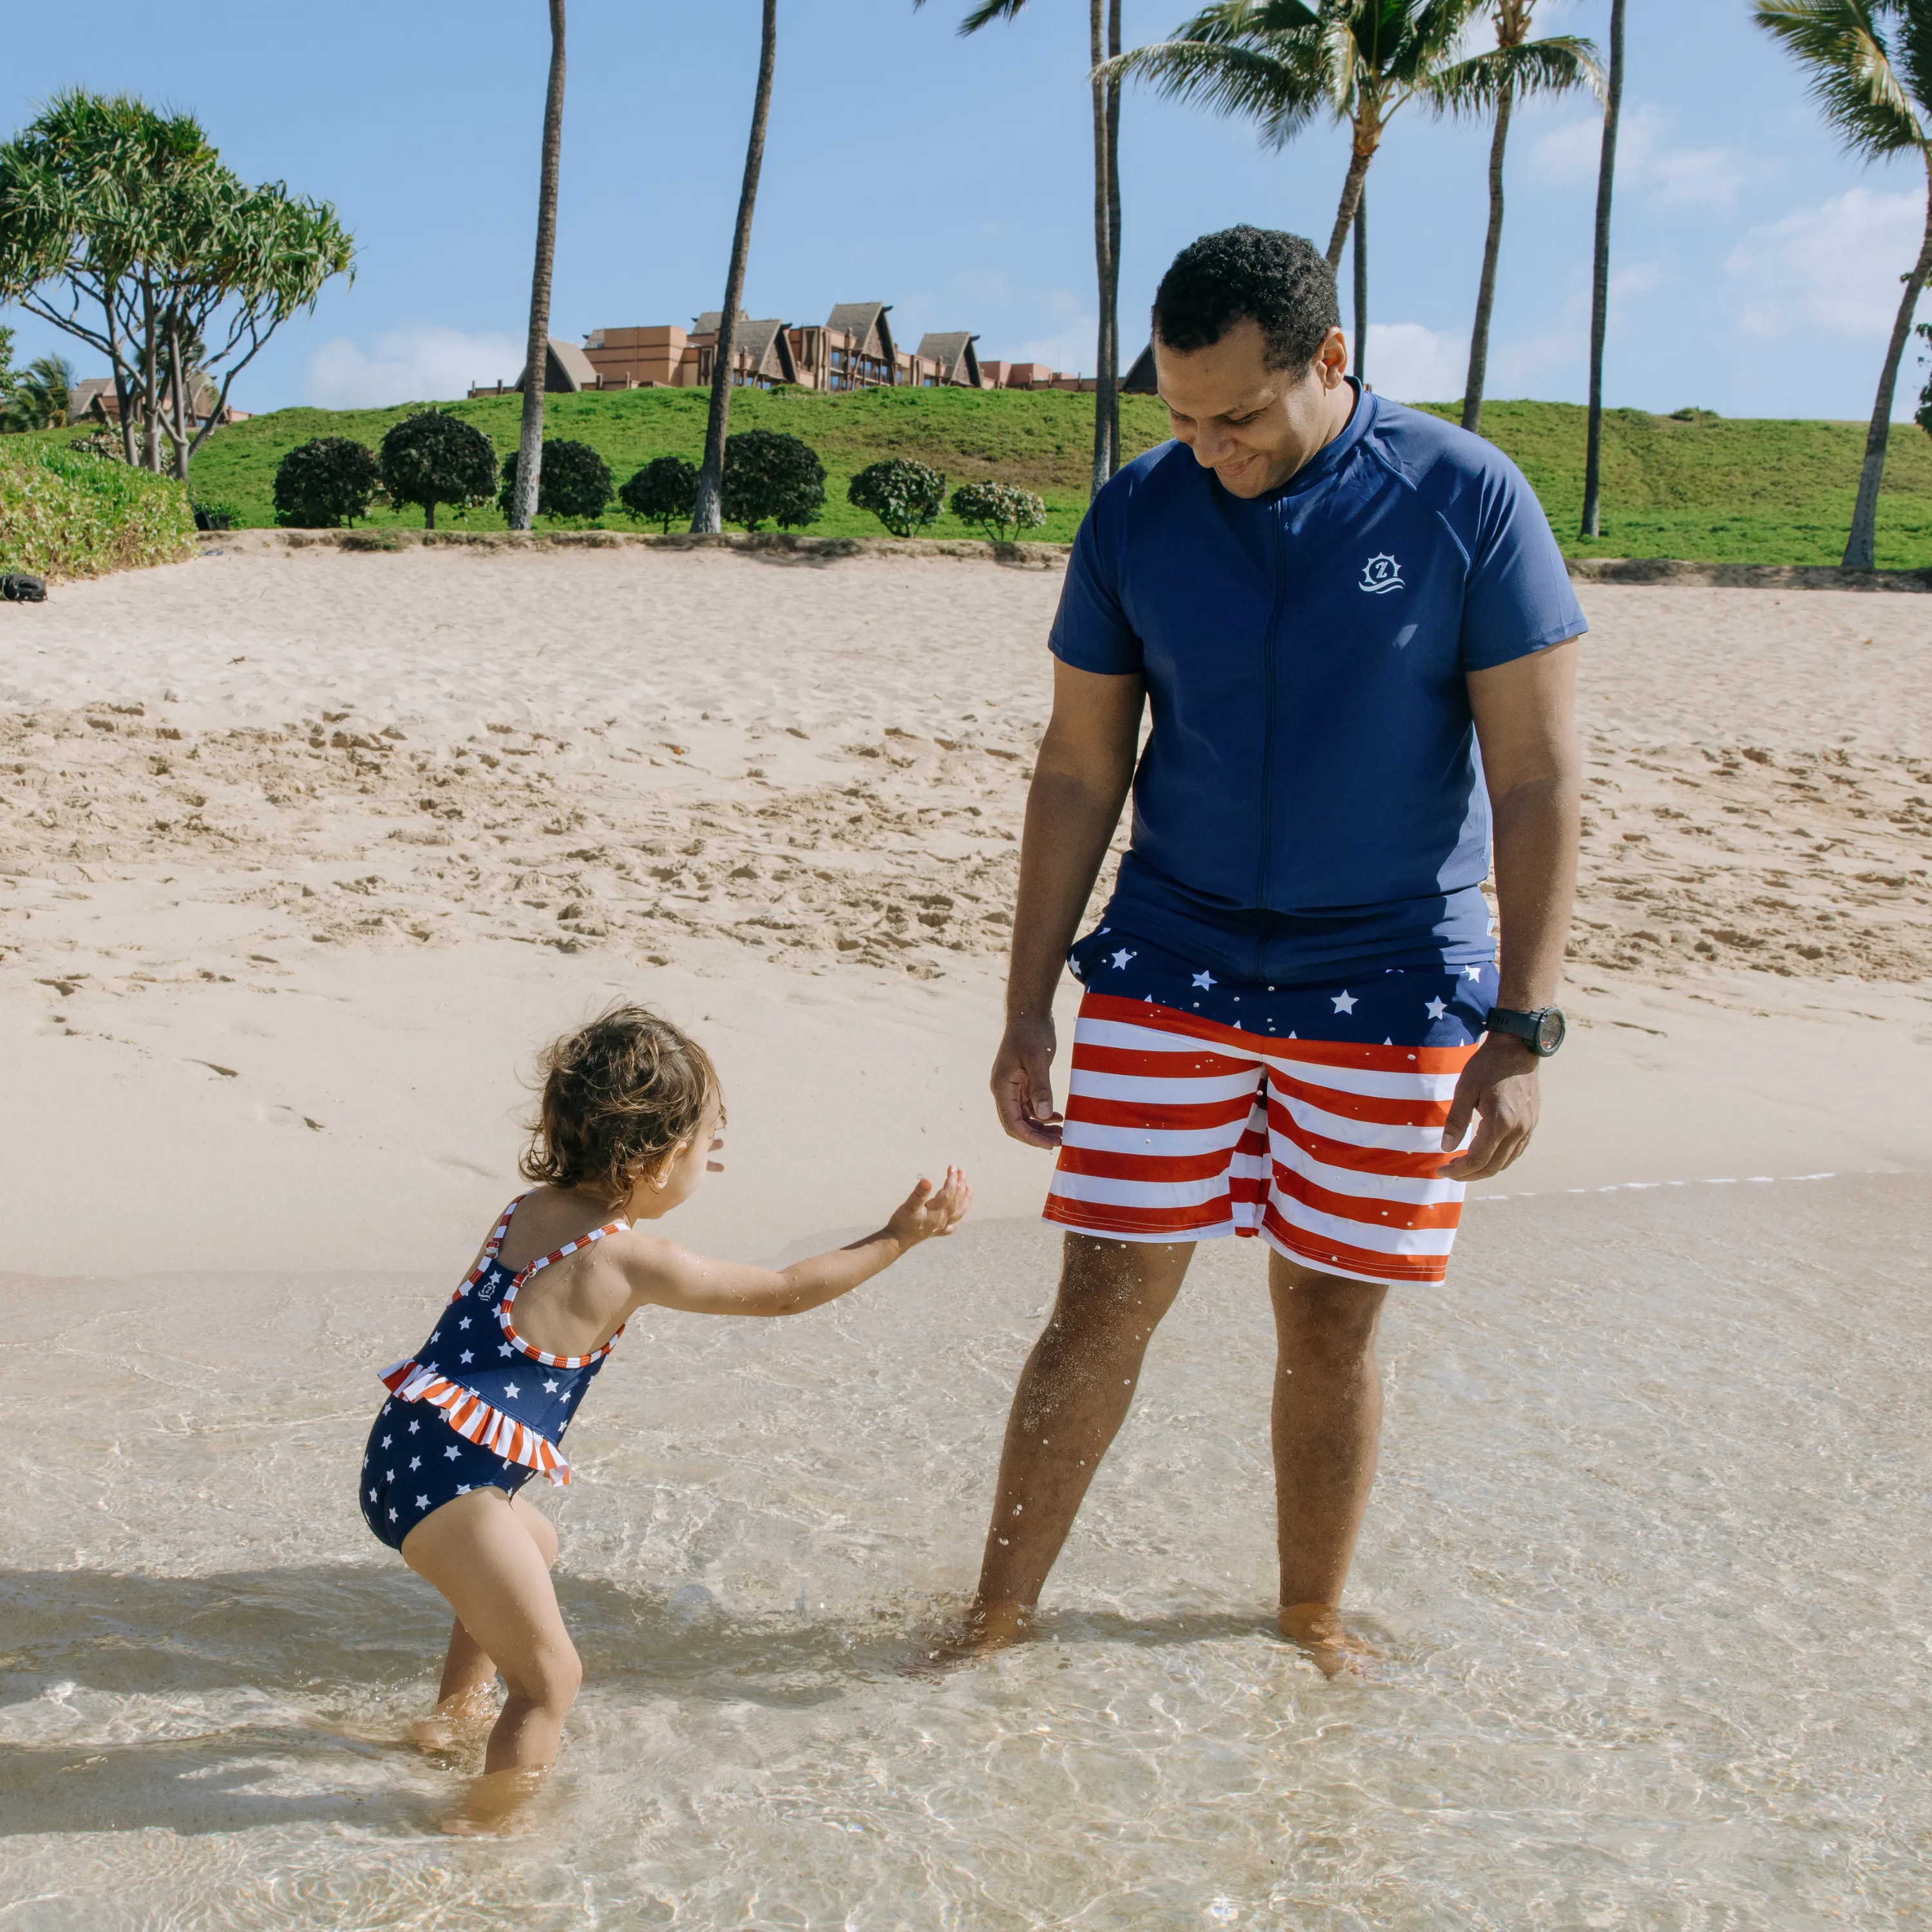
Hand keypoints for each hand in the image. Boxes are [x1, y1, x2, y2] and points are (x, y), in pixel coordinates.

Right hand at [885, 1166, 971, 1246]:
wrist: (897, 1241)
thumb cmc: (902, 1223)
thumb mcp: (909, 1206)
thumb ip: (919, 1193)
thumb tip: (927, 1180)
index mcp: (937, 1211)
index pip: (949, 1192)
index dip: (952, 1179)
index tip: (952, 1167)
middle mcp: (943, 1218)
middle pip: (956, 1199)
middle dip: (960, 1184)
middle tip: (962, 1171)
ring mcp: (941, 1226)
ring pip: (958, 1211)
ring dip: (965, 1198)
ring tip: (970, 1187)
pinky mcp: (937, 1231)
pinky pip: (953, 1224)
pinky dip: (958, 1218)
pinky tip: (960, 1216)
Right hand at [991, 1014, 1061, 1147]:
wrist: (1029, 1014)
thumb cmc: (1032, 1034)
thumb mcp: (1038, 1060)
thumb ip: (1041, 1088)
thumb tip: (1044, 1115)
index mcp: (1002, 1087)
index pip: (1012, 1122)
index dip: (1030, 1137)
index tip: (1050, 1145)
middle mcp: (1004, 1090)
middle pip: (1016, 1124)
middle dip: (1036, 1136)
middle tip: (1059, 1142)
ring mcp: (1012, 1087)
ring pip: (1024, 1117)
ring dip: (1040, 1127)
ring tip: (1062, 1133)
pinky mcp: (1022, 1083)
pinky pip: (1029, 1106)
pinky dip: (1042, 1114)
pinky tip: (1058, 1117)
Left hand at [1438, 1034, 1539, 1181]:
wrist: (1518, 1047)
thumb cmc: (1488, 1065)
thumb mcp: (1465, 1088)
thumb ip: (1456, 1120)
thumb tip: (1446, 1148)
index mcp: (1500, 1122)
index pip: (1478, 1160)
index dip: (1458, 1171)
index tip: (1440, 1170)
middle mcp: (1518, 1129)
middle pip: (1492, 1167)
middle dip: (1468, 1174)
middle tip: (1448, 1170)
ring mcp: (1528, 1127)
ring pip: (1505, 1162)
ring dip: (1483, 1169)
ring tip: (1462, 1164)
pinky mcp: (1531, 1123)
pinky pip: (1515, 1151)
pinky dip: (1498, 1159)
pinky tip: (1483, 1153)